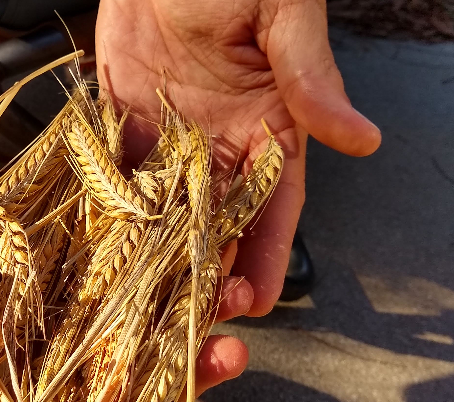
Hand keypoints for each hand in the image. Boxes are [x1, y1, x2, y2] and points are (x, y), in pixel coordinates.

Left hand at [97, 0, 380, 401]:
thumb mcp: (282, 17)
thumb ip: (310, 79)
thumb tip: (361, 137)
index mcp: (267, 128)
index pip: (272, 208)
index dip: (264, 257)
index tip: (254, 302)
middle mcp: (216, 146)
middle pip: (213, 224)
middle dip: (203, 274)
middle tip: (186, 319)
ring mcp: (165, 138)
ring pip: (160, 213)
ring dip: (151, 259)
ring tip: (135, 303)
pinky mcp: (119, 121)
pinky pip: (111, 175)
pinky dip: (104, 211)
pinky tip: (93, 247)